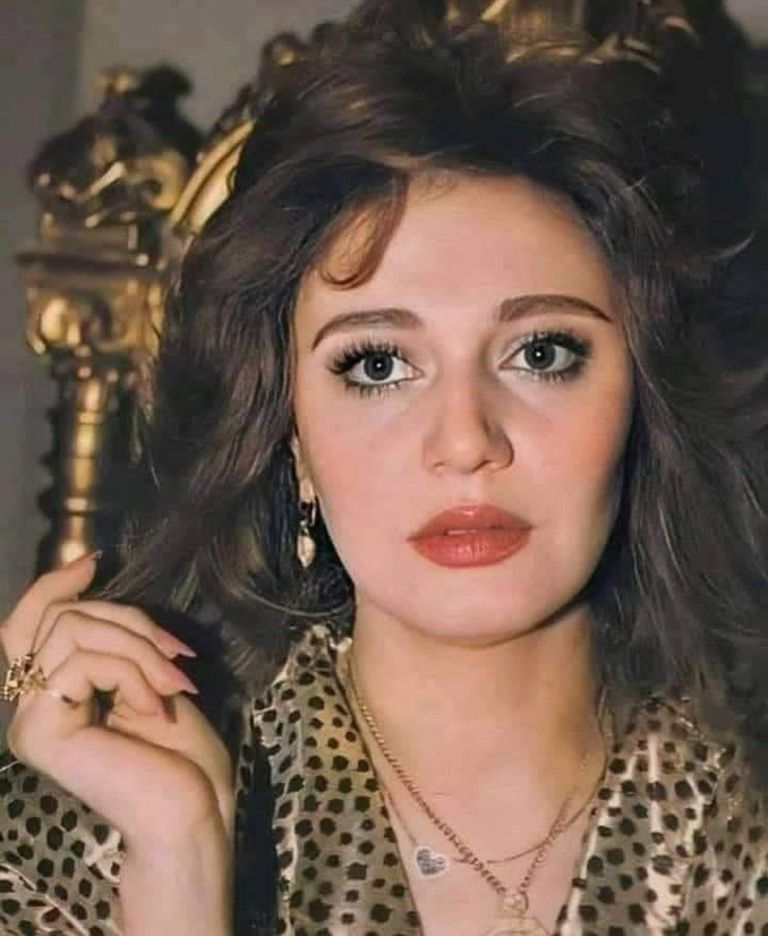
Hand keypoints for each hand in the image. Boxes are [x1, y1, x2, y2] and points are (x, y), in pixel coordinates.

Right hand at [2, 554, 233, 932]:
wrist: (194, 813)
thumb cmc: (181, 755)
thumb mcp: (149, 678)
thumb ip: (115, 642)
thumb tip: (92, 580)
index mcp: (55, 695)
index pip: (27, 624)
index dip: (55, 584)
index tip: (97, 561)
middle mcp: (30, 708)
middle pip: (59, 616)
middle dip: (129, 620)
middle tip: (177, 654)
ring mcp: (30, 722)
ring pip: (72, 629)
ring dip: (138, 647)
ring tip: (175, 684)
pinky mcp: (40, 733)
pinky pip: (84, 661)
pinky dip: (133, 672)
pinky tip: (157, 705)